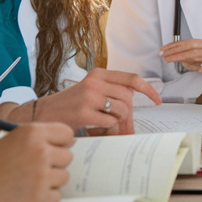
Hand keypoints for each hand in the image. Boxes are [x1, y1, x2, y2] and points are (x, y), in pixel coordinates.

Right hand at [0, 122, 75, 201]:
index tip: (53, 147)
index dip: (58, 141)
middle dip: (53, 162)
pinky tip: (24, 196)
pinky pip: (56, 196)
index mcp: (30, 133)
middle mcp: (40, 152)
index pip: (66, 133)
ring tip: (24, 183)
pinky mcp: (41, 200)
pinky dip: (44, 198)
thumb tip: (54, 131)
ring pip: (63, 177)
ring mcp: (42, 178)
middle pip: (67, 156)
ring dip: (49, 180)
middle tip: (34, 168)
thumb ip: (16, 129)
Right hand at [27, 69, 161, 134]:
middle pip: (128, 98)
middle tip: (123, 124)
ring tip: (109, 125)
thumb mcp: (90, 89)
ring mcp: (89, 97)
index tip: (157, 99)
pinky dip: (108, 128)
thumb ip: (111, 90)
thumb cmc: (69, 104)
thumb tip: (134, 102)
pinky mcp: (84, 113)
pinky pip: (110, 122)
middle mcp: (94, 82)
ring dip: (119, 122)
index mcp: (98, 73)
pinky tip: (98, 127)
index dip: (148, 89)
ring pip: (121, 110)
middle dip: (129, 113)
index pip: (131, 78)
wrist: (44, 113)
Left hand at [160, 39, 201, 77]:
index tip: (163, 50)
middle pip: (190, 47)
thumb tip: (185, 63)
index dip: (174, 46)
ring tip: (172, 61)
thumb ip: (199, 60)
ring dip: (184, 58)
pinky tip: (198, 70)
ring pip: (199, 55)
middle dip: (174, 51)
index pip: (188, 43)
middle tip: (162, 55)